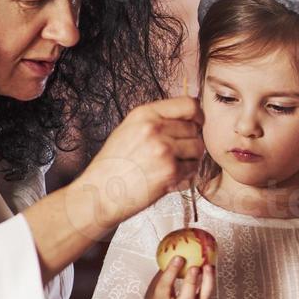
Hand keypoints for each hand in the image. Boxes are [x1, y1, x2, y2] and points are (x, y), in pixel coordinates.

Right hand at [72, 97, 204, 228]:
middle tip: (175, 154)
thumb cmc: (113, 165)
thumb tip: (189, 118)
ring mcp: (164, 149)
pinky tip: (168, 178)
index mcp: (145, 114)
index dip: (197, 116)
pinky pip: (193, 168)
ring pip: (198, 148)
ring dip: (190, 159)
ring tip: (171, 166)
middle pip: (195, 128)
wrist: (100, 193)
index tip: (196, 125)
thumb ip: (157, 121)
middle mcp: (155, 128)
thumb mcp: (129, 129)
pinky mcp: (171, 171)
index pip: (189, 105)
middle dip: (190, 141)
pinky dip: (186, 175)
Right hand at [138, 255, 214, 298]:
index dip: (172, 271)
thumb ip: (163, 274)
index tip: (178, 257)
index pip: (166, 287)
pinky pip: (207, 295)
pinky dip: (210, 282)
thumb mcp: (153, 290)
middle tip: (195, 266)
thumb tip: (173, 253)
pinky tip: (211, 269)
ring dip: (208, 281)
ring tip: (209, 265)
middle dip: (192, 282)